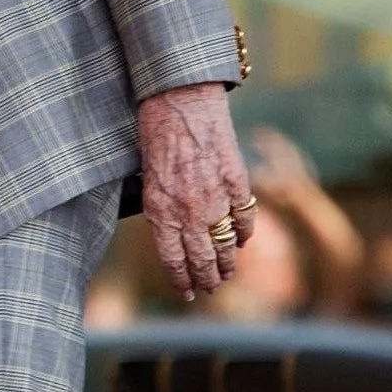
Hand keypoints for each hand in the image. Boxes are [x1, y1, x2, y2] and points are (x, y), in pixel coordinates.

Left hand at [133, 81, 256, 301]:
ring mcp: (215, 198)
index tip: (187, 293)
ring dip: (229, 263)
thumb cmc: (155, 132)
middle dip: (207, 279)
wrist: (179, 99)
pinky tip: (243, 240)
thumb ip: (160, 206)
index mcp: (161, 210)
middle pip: (202, 258)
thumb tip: (171, 231)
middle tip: (211, 288)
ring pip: (226, 243)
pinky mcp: (236, 181)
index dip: (182, 280)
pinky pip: (245, 216)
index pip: (173, 259)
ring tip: (229, 273)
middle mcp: (188, 211)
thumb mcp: (146, 176)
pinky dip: (246, 231)